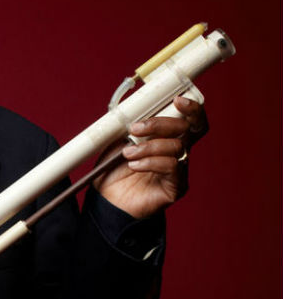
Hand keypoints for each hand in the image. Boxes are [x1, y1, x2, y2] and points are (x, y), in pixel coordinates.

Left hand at [94, 96, 207, 217]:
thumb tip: (135, 107)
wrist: (107, 198)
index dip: (192, 108)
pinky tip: (134, 166)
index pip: (191, 119)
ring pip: (178, 147)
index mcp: (168, 137)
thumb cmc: (113, 168)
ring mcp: (180, 169)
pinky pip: (172, 167)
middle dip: (161, 123)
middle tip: (136, 129)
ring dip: (149, 146)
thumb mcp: (118, 140)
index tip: (177, 99)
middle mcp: (179, 151)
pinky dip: (151, 162)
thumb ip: (131, 123)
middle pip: (188, 129)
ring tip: (128, 153)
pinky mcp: (177, 187)